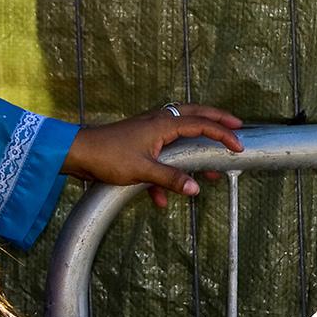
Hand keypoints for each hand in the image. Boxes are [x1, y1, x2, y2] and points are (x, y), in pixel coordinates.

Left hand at [62, 104, 243, 207]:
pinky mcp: (139, 143)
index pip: (201, 125)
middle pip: (195, 116)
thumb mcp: (143, 171)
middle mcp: (159, 122)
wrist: (77, 154)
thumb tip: (196, 189)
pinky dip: (165, 174)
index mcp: (163, 124)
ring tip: (210, 167)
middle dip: (217, 122)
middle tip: (237, 126)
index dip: (222, 134)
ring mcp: (149, 131)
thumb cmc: (108, 156)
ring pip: (180, 135)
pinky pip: (161, 154)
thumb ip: (171, 179)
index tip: (238, 146)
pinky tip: (161, 199)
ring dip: (195, 149)